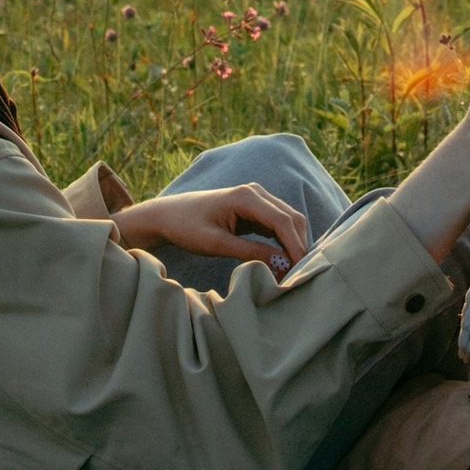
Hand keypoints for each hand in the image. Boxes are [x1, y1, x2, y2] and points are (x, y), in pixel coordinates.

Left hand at [110, 182, 310, 276]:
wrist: (169, 216)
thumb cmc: (187, 228)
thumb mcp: (216, 244)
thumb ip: (249, 252)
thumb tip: (282, 264)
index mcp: (246, 196)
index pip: (283, 221)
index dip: (295, 246)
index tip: (300, 271)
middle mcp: (256, 192)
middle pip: (292, 219)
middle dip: (298, 247)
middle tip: (297, 277)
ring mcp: (258, 199)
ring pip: (289, 222)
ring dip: (293, 246)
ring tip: (290, 273)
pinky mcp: (256, 209)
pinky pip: (279, 226)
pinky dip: (284, 243)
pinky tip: (282, 264)